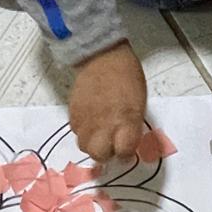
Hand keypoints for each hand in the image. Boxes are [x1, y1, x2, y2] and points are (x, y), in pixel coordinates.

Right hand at [70, 41, 146, 162]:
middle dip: (107, 154)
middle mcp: (104, 124)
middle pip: (100, 155)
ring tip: (100, 134)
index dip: (126, 154)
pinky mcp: (73, 113)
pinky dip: (83, 131)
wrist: (103, 57)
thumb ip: (132, 127)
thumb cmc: (128, 78)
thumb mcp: (139, 104)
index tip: (127, 150)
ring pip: (84, 146)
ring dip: (93, 144)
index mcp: (126, 120)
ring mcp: (86, 120)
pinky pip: (76, 132)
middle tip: (112, 145)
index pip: (124, 152)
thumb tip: (127, 144)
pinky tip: (90, 122)